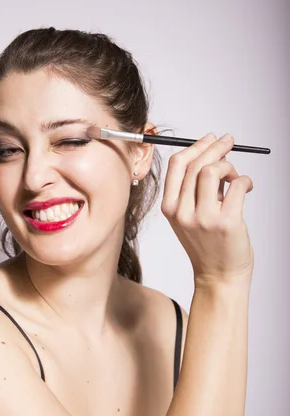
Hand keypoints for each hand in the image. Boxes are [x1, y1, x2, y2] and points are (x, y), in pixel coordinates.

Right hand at [161, 133, 253, 288]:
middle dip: (215, 147)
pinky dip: (245, 180)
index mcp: (170, 207)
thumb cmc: (207, 244)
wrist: (218, 276)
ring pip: (213, 171)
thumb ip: (195, 189)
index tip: (209, 139)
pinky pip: (237, 185)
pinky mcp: (226, 222)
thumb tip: (212, 154)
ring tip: (234, 175)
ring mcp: (204, 217)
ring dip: (229, 166)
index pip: (177, 164)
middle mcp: (183, 212)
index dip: (195, 146)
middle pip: (196, 164)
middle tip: (228, 141)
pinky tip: (246, 186)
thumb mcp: (189, 216)